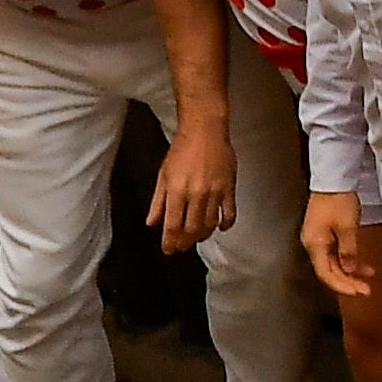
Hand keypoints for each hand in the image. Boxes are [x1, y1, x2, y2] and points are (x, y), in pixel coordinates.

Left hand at [150, 113, 237, 246]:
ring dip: (203, 235)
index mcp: (177, 191)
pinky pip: (229, 212)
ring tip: (197, 239)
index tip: (169, 250)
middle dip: (185, 243)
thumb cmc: (182, 151)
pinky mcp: (229, 187)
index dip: (170, 242)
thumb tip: (152, 223)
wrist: (205, 131)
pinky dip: (225, 224)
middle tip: (182, 248)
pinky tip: (220, 228)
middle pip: (191, 229)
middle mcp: (196, 194)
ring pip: (209, 224)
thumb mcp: (163, 175)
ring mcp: (215, 192)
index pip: (172, 225)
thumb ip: (158, 201)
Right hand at [304, 191, 381, 302]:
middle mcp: (313, 245)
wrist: (333, 179)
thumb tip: (349, 268)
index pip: (326, 274)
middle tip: (366, 289)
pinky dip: (348, 260)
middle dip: (348, 281)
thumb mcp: (347, 227)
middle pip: (329, 271)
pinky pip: (336, 254)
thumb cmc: (337, 200)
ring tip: (368, 277)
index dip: (342, 285)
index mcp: (314, 245)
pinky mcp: (324, 234)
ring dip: (350, 272)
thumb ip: (348, 250)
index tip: (359, 291)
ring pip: (334, 263)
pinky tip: (361, 264)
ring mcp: (318, 240)